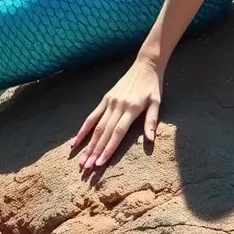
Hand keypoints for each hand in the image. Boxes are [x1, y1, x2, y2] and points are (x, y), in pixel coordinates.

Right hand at [70, 56, 162, 170]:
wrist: (145, 65)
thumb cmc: (153, 87)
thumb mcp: (157, 102)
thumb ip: (151, 121)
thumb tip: (150, 140)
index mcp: (131, 109)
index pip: (117, 133)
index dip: (108, 149)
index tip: (100, 164)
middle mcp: (117, 106)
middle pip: (104, 133)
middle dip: (94, 152)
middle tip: (86, 169)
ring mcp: (109, 102)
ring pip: (96, 127)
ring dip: (87, 145)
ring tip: (80, 160)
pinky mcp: (105, 99)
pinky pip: (92, 116)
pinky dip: (83, 129)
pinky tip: (76, 141)